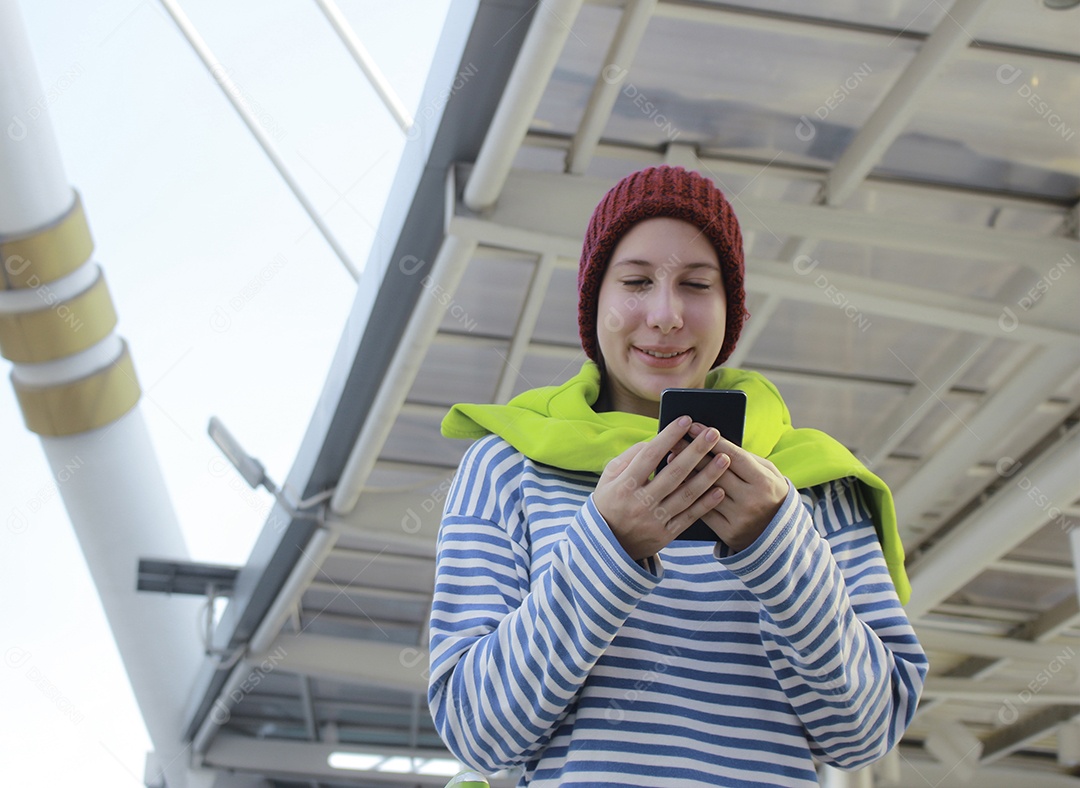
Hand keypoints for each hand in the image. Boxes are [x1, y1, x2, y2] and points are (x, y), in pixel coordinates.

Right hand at [593, 416, 731, 560]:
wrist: (607, 544)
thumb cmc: (610, 501)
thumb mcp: (609, 478)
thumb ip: (630, 457)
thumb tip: (657, 441)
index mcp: (625, 485)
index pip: (650, 455)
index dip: (669, 436)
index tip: (685, 420)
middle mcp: (640, 502)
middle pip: (674, 473)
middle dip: (695, 451)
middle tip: (713, 433)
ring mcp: (655, 520)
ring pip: (686, 495)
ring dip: (708, 476)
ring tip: (724, 458)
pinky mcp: (666, 535)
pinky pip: (689, 517)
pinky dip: (706, 504)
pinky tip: (719, 489)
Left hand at [671, 423, 788, 551]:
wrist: (778, 534)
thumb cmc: (769, 493)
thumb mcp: (768, 473)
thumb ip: (745, 458)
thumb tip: (715, 440)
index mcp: (763, 481)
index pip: (734, 456)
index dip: (713, 440)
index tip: (694, 426)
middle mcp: (751, 499)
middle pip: (716, 472)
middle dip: (693, 453)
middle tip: (674, 439)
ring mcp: (739, 518)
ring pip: (706, 491)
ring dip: (686, 474)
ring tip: (670, 459)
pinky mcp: (728, 532)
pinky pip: (703, 512)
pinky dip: (689, 496)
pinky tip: (676, 484)